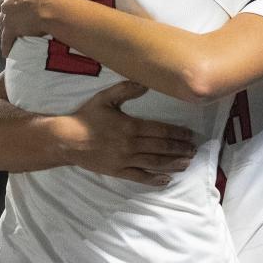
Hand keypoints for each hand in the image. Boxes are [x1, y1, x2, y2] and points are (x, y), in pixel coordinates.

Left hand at [0, 0, 69, 56]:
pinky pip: (6, 39)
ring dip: (5, 22)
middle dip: (5, 4)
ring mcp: (9, 16)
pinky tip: (5, 51)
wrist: (54, 9)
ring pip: (2, 20)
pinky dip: (6, 44)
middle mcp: (9, 0)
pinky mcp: (13, 30)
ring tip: (10, 28)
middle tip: (11, 8)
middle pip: (1, 2)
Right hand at [57, 81, 195, 185]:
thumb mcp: (105, 98)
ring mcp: (125, 160)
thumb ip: (126, 89)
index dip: (177, 133)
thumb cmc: (87, 117)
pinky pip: (140, 177)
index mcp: (130, 126)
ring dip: (173, 163)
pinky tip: (166, 180)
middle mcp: (131, 145)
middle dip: (180, 148)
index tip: (190, 134)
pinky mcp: (118, 172)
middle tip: (194, 150)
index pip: (160, 130)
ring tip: (187, 163)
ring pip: (155, 163)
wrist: (67, 140)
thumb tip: (145, 82)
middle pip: (161, 147)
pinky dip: (154, 179)